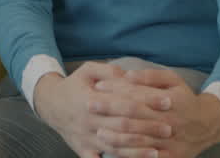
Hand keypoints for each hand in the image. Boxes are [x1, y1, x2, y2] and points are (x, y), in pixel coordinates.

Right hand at [33, 63, 172, 157]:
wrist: (50, 104)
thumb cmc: (74, 85)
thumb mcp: (87, 70)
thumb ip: (108, 70)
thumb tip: (130, 75)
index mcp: (90, 99)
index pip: (123, 102)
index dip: (147, 102)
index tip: (167, 102)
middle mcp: (88, 120)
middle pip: (122, 126)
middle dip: (147, 128)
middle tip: (169, 129)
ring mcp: (85, 137)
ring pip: (114, 146)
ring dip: (137, 151)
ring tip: (158, 151)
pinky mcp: (83, 149)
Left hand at [92, 69, 219, 157]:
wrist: (208, 124)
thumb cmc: (184, 98)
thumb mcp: (173, 80)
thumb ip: (150, 76)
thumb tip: (127, 75)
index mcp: (170, 101)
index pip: (137, 94)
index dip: (115, 89)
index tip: (97, 86)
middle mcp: (170, 122)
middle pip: (135, 116)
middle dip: (110, 110)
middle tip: (89, 104)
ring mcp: (171, 142)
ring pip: (140, 140)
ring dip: (117, 136)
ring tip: (98, 130)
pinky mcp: (172, 157)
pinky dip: (131, 155)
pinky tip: (115, 151)